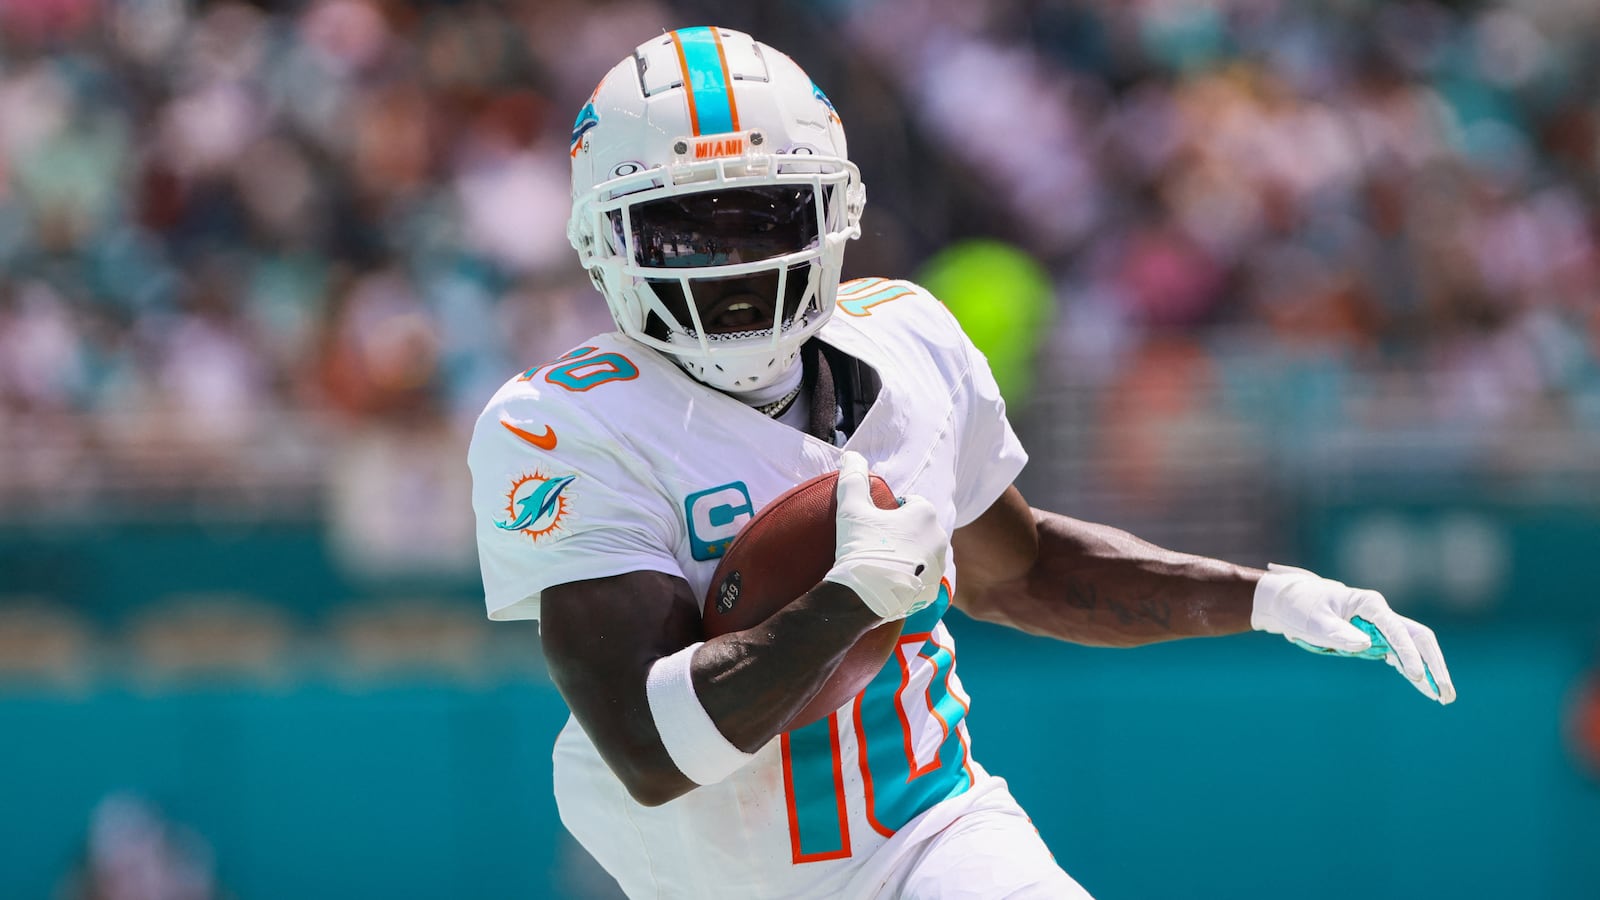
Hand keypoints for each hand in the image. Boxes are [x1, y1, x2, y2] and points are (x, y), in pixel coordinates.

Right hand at [823, 451, 946, 619]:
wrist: (862, 597)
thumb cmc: (860, 547)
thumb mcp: (851, 508)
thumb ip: (853, 478)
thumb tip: (851, 455)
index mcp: (925, 513)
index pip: (909, 503)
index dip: (890, 511)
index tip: (874, 523)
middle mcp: (939, 537)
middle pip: (918, 528)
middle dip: (902, 533)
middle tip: (875, 543)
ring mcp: (938, 566)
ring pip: (922, 553)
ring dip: (908, 555)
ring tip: (882, 564)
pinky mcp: (933, 590)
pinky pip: (921, 578)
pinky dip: (909, 578)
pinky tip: (890, 582)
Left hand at [1252, 564, 1456, 703]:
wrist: (1287, 602)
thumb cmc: (1300, 607)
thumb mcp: (1314, 621)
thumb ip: (1338, 633)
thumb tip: (1366, 646)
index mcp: (1369, 604)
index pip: (1397, 628)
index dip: (1408, 653)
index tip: (1416, 676)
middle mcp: (1380, 614)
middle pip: (1418, 638)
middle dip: (1434, 664)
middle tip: (1445, 692)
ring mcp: (1380, 627)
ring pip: (1414, 648)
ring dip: (1429, 671)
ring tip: (1443, 698)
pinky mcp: (1374, 639)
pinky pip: (1400, 656)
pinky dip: (1412, 671)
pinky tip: (1424, 690)